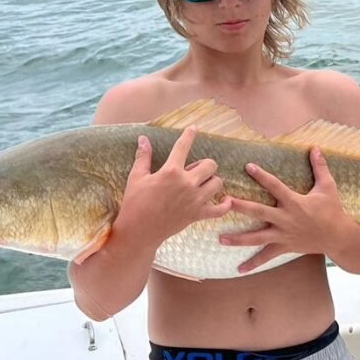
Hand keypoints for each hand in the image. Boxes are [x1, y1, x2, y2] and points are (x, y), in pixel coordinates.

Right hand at [112, 127, 232, 251]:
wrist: (138, 231)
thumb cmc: (134, 203)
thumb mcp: (136, 177)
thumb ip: (143, 157)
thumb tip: (143, 138)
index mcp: (171, 171)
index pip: (183, 147)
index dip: (189, 135)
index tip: (194, 128)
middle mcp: (187, 183)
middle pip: (210, 165)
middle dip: (205, 164)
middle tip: (194, 170)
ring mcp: (194, 200)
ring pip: (218, 183)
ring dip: (212, 181)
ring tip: (203, 184)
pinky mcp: (197, 215)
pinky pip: (220, 210)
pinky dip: (224, 205)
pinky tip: (224, 201)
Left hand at [221, 148, 348, 273]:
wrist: (337, 237)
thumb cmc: (332, 211)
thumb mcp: (328, 187)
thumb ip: (320, 167)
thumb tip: (315, 148)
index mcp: (294, 202)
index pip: (275, 186)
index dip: (261, 176)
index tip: (248, 166)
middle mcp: (285, 219)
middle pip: (259, 212)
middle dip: (241, 207)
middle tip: (225, 203)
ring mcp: (283, 235)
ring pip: (257, 237)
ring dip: (239, 238)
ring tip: (221, 238)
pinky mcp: (284, 247)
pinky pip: (266, 256)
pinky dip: (253, 263)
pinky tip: (239, 270)